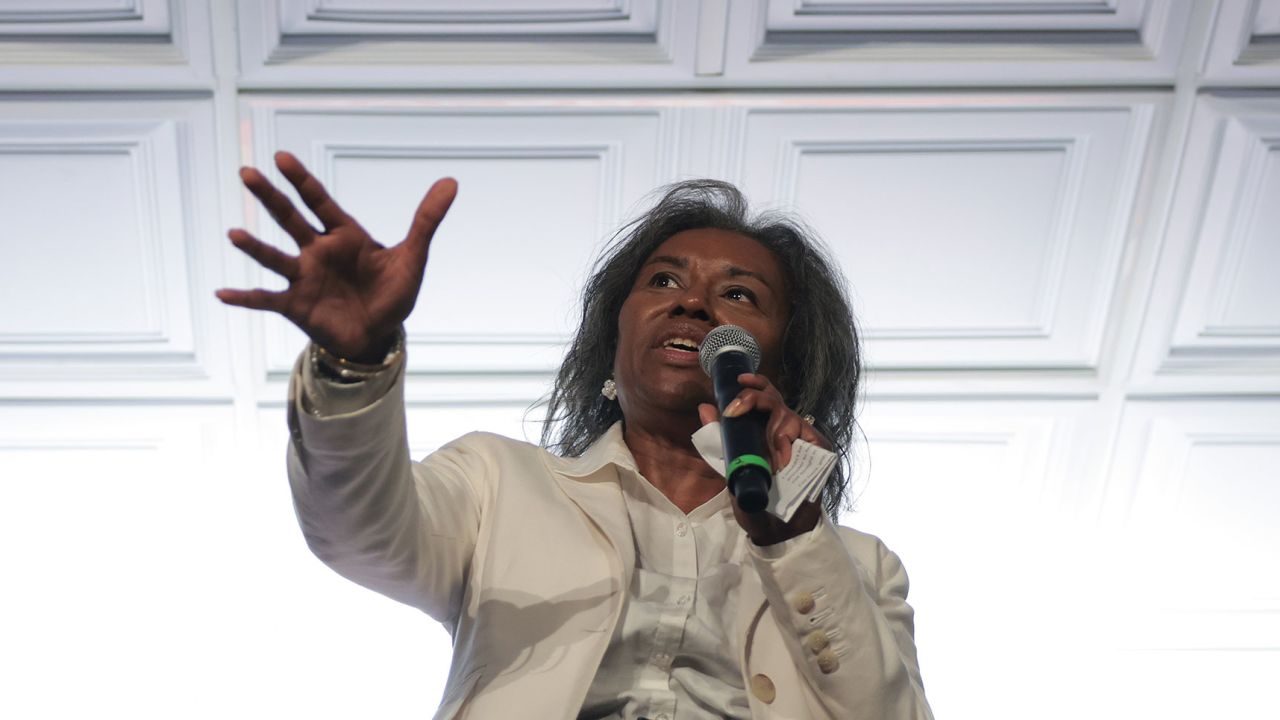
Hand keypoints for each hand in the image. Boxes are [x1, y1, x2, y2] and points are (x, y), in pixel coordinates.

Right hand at [216, 151, 456, 362]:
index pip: (319, 201)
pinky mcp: (296, 305)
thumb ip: (426, 220)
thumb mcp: (413, 257)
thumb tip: (451, 181)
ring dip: (254, 247)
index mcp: (344, 235)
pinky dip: (244, 298)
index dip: (301, 180)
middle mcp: (318, 252)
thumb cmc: (393, 293)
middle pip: (290, 219)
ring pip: (274, 257)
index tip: (281, 157)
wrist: (379, 335)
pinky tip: (222, 293)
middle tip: (246, 172)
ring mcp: (303, 277)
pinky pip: (266, 300)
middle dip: (270, 197)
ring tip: (234, 233)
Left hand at [698, 373, 827, 544]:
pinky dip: (794, 448)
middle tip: (736, 412)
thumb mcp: (732, 467)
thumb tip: (705, 407)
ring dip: (774, 434)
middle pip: (775, 400)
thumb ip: (720, 440)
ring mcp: (805, 439)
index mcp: (767, 428)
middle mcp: (787, 429)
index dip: (754, 383)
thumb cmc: (755, 498)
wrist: (777, 530)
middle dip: (754, 400)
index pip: (764, 395)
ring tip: (772, 461)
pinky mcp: (822, 453)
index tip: (739, 381)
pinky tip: (785, 462)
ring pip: (789, 418)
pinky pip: (811, 438)